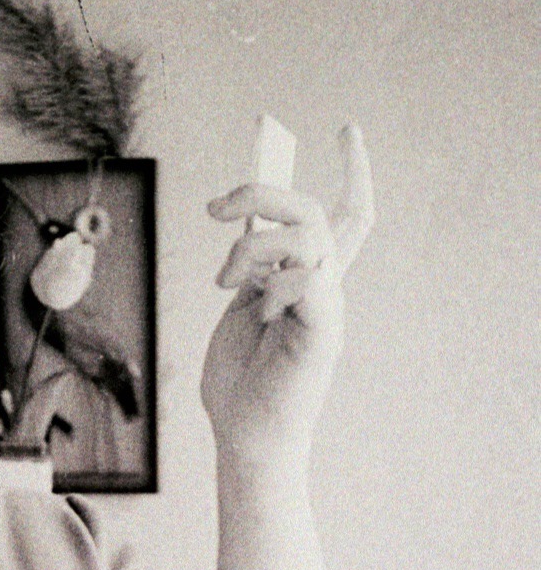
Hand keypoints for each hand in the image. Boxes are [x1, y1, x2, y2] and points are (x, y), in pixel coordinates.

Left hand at [201, 123, 373, 477]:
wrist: (245, 438)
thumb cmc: (240, 384)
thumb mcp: (239, 308)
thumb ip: (250, 266)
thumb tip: (246, 224)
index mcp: (310, 281)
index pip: (347, 215)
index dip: (354, 171)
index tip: (347, 131)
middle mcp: (327, 288)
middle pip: (316, 211)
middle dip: (263, 192)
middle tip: (216, 208)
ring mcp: (327, 307)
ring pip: (307, 234)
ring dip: (253, 244)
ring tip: (224, 279)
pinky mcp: (321, 330)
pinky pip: (308, 277)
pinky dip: (274, 281)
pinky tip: (256, 308)